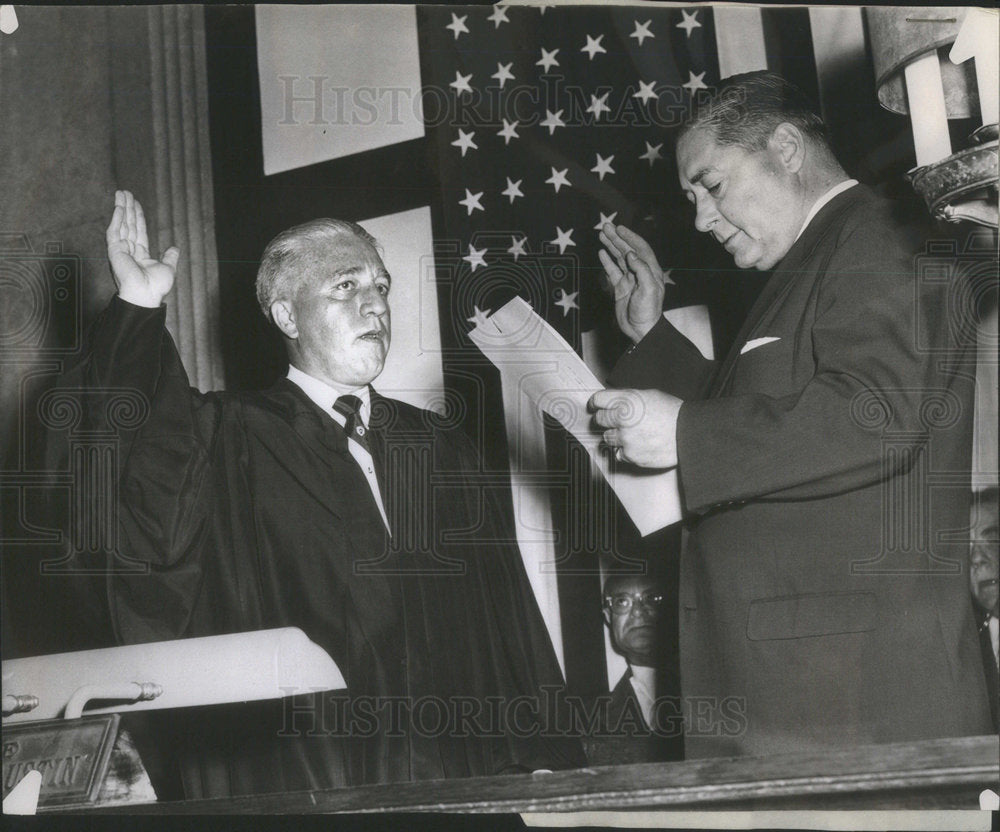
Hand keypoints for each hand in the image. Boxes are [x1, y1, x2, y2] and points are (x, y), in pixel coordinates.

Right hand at [106, 190, 178, 307]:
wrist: (146, 295)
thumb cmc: (156, 287)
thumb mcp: (168, 268)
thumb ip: (170, 257)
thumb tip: (175, 248)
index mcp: (140, 255)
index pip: (139, 231)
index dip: (137, 216)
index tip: (136, 203)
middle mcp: (128, 251)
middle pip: (128, 224)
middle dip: (127, 208)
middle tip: (125, 192)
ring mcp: (120, 250)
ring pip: (120, 224)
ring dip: (120, 208)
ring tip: (121, 193)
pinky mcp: (114, 251)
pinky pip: (114, 231)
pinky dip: (116, 219)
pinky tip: (119, 207)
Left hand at [589, 388, 681, 468]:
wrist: (688, 434)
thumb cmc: (672, 413)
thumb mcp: (649, 395)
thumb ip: (627, 398)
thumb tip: (611, 402)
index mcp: (627, 401)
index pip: (598, 400)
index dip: (595, 403)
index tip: (595, 407)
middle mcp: (622, 419)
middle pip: (599, 420)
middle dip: (605, 420)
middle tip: (614, 421)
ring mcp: (625, 438)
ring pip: (607, 438)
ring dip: (615, 436)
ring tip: (632, 434)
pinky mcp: (630, 455)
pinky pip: (618, 453)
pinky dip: (625, 451)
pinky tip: (638, 445)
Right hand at [598, 223, 670, 342]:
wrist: (641, 329)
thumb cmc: (648, 311)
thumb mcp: (649, 289)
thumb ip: (641, 270)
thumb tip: (630, 254)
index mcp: (651, 270)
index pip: (640, 248)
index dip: (630, 237)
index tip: (619, 228)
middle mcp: (640, 272)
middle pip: (628, 250)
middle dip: (617, 238)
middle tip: (605, 227)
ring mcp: (630, 279)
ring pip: (619, 258)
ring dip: (611, 246)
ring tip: (601, 235)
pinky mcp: (621, 287)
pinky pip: (613, 270)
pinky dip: (607, 261)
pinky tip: (602, 252)